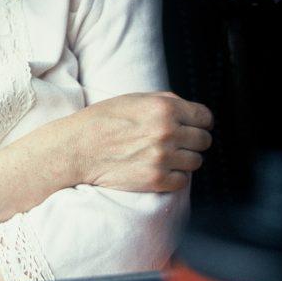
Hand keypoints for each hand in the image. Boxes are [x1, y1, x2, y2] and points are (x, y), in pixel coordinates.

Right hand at [66, 92, 212, 191]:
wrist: (75, 149)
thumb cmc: (99, 122)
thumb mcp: (132, 99)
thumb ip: (164, 101)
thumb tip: (188, 109)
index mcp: (163, 108)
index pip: (205, 117)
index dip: (199, 122)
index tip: (192, 127)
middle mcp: (167, 132)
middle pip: (204, 140)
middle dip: (191, 141)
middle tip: (173, 143)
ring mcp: (163, 157)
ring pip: (196, 161)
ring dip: (182, 160)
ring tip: (161, 156)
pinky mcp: (157, 180)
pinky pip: (183, 181)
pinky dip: (173, 177)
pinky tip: (155, 169)